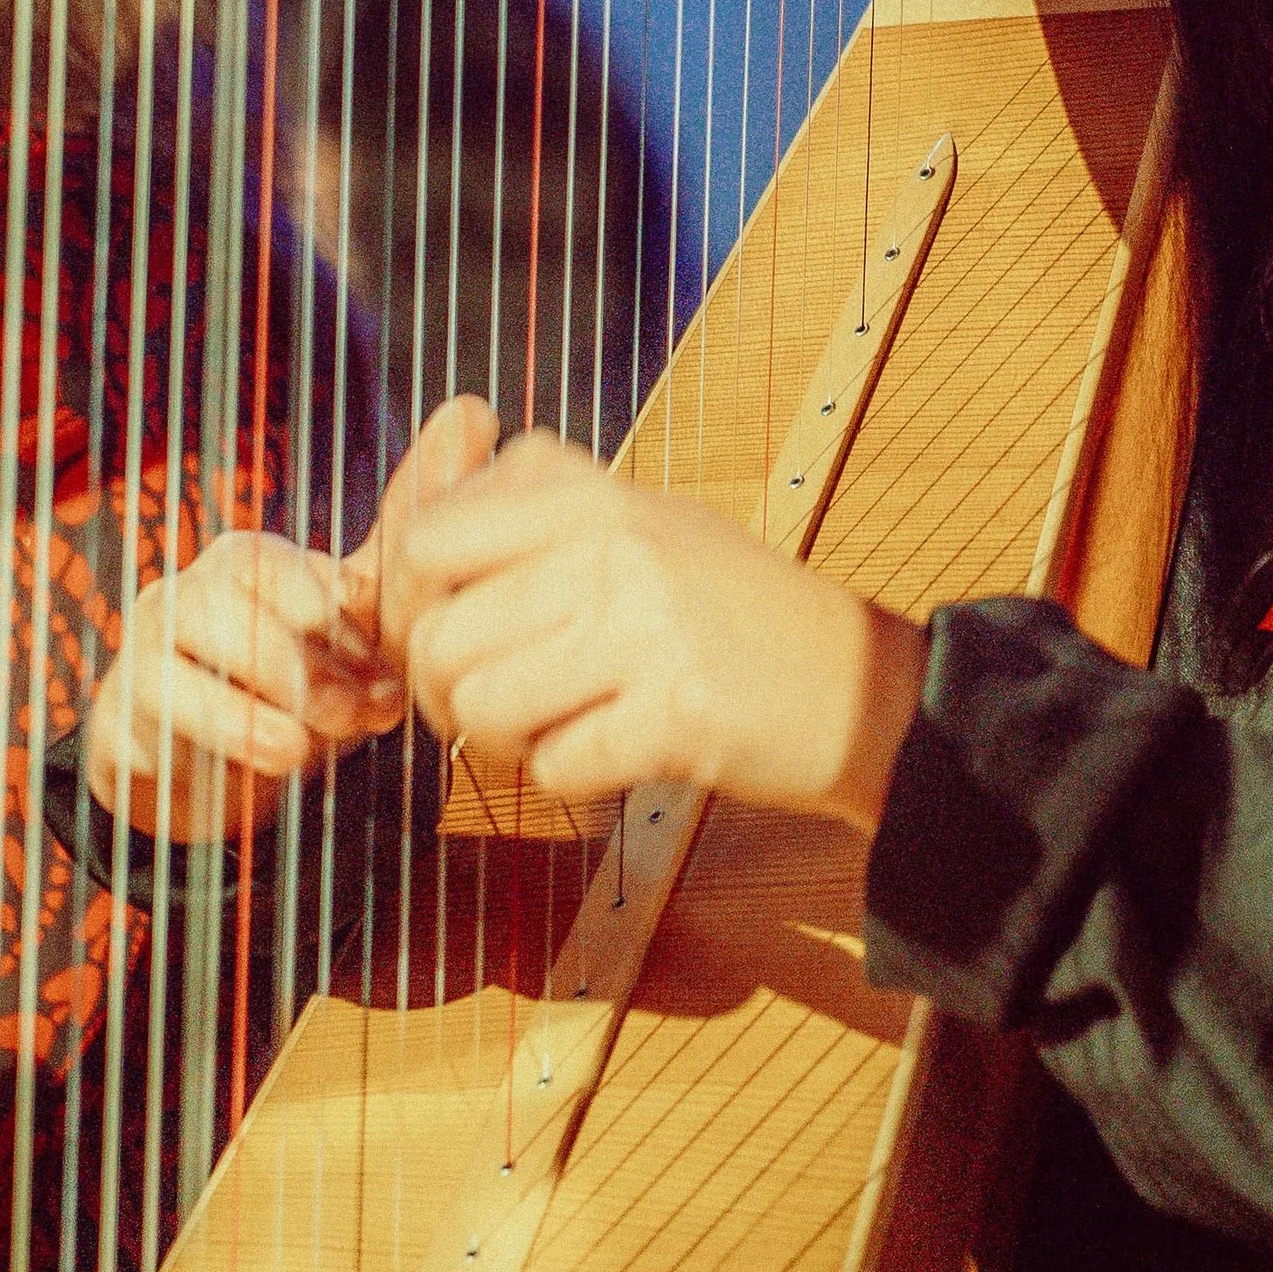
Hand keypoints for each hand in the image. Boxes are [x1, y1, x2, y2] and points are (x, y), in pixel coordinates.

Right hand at [82, 398, 498, 838]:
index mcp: (259, 558)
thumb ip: (410, 542)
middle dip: (322, 651)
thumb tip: (476, 409)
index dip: (354, 621)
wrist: (208, 775)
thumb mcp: (360, 628)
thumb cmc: (296, 685)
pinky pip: (170, 691)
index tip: (394, 675)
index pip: (304, 565)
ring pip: (208, 624)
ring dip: (282, 684)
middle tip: (377, 709)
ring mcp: (157, 630)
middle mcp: (202, 579)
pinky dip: (234, 725)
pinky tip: (287, 753)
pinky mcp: (130, 692)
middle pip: (254, 583)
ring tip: (334, 730)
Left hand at [373, 413, 929, 831]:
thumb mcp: (639, 524)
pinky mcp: (675, 714)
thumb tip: (422, 492)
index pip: (428, 537)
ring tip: (557, 727)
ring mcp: (646, 628)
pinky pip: (553, 768)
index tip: (450, 632)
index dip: (413, 603)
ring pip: (480, 707)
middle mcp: (615, 546)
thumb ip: (533, 511)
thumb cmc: (732, 612)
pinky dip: (570, 779)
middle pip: (438, 638)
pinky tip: (616, 753)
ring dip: (503, 743)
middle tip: (497, 707)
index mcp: (595, 492)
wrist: (860, 688)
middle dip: (446, 695)